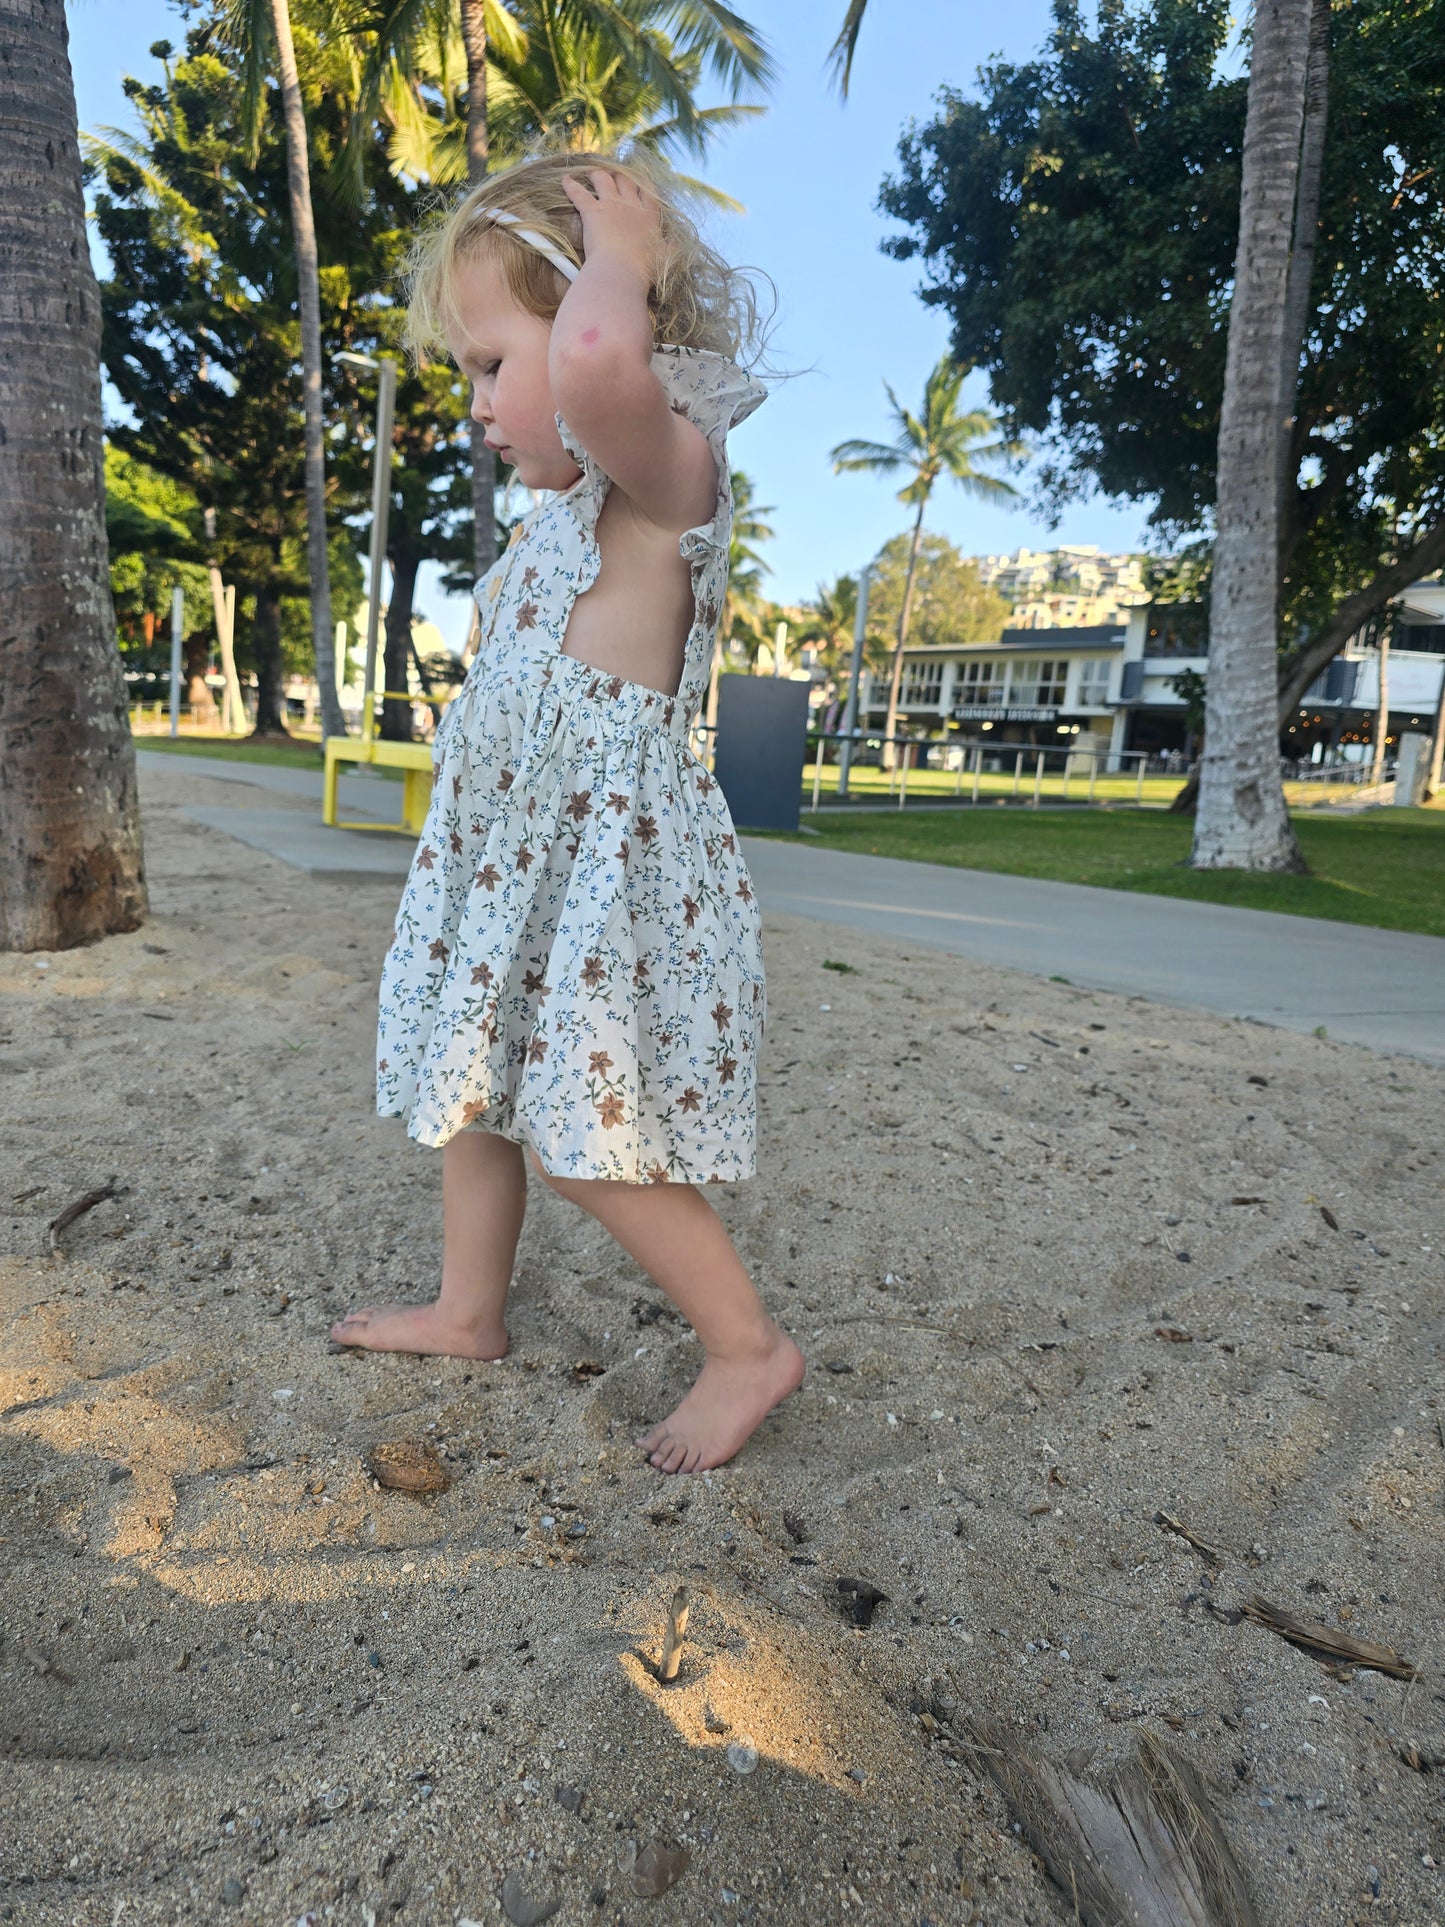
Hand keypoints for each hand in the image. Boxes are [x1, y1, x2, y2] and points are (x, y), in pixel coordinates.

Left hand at [561, 169, 660, 283]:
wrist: (623, 271)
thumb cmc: (645, 269)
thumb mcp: (665, 257)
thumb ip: (671, 248)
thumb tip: (678, 244)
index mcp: (649, 217)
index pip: (648, 194)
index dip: (643, 185)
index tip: (640, 181)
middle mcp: (631, 206)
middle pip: (626, 181)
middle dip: (620, 175)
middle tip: (614, 174)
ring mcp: (611, 206)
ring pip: (603, 180)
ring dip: (598, 174)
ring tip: (592, 172)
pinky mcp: (592, 212)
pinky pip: (578, 194)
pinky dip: (571, 186)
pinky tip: (565, 180)